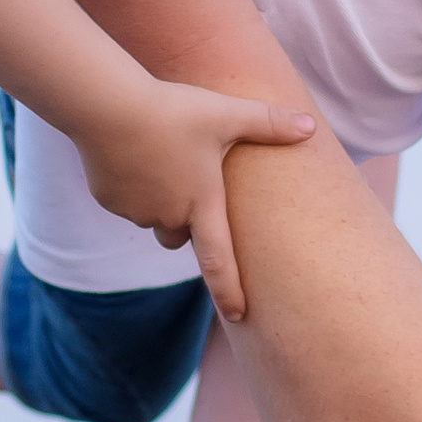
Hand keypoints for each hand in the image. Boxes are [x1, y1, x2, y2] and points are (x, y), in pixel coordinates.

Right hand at [77, 76, 314, 324]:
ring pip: (153, 216)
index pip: (219, 261)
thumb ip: (269, 123)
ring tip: (159, 155)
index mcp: (201, 204)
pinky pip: (126, 200)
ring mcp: (136, 211)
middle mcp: (168, 216)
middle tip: (189, 181)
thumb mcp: (226, 114)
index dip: (229, 290)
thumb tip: (312, 127)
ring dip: (159, 200)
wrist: (108, 106)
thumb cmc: (173, 111)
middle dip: (187, 222)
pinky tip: (132, 151)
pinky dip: (132, 184)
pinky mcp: (109, 200)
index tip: (238, 315)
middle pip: (181, 236)